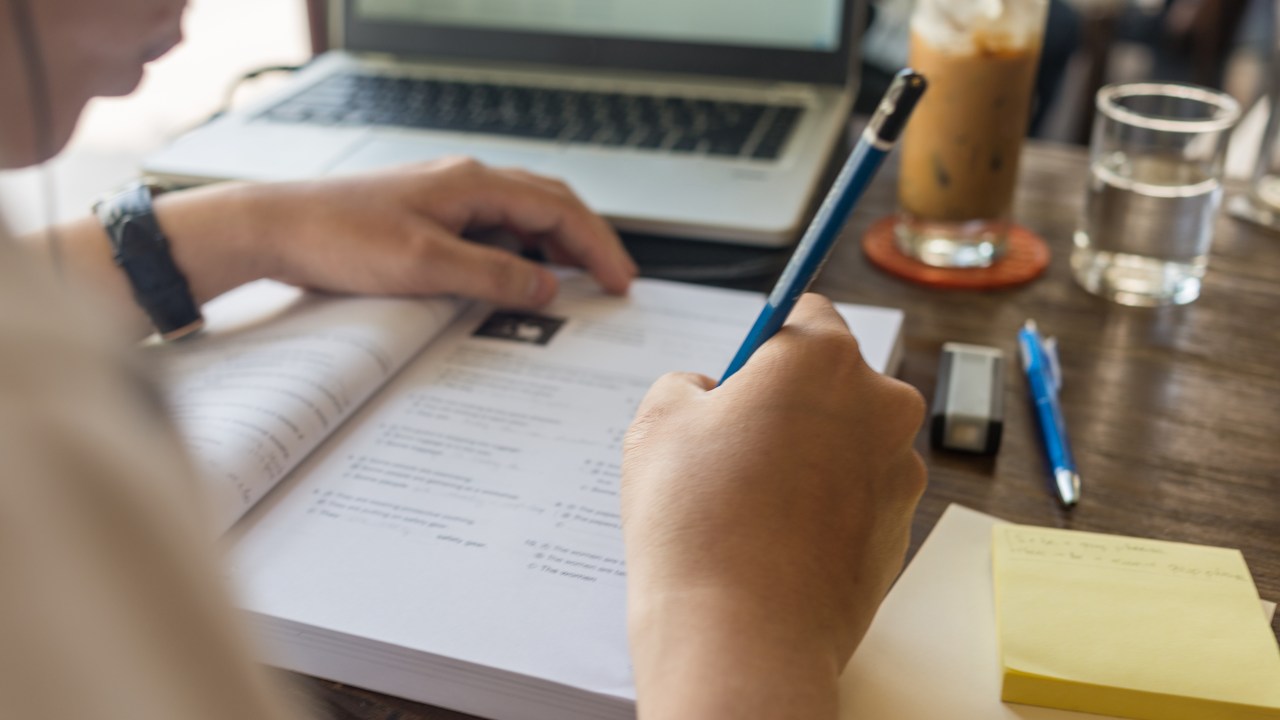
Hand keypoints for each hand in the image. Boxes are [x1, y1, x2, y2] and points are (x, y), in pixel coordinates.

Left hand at [154, 156, 636, 309]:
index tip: (621, 281)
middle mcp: (465, 181)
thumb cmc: (339, 237)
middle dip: (588, 241)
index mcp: (473, 183)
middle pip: (550, 204)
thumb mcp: (426, 265)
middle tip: (615, 279)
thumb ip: (493, 276)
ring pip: (522, 214)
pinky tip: (517, 275)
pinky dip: (520, 249)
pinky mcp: (428, 213)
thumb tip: (547, 288)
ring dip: (556, 245)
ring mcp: (447, 195)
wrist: (277, 227)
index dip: (598, 246)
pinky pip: (493, 226)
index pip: (559, 210)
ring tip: (578, 281)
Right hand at [621, 294, 925, 718]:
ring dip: (807, 457)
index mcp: (824, 359)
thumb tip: (709, 396)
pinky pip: (855, 498)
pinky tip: (775, 540)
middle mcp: (880, 406)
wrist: (742, 637)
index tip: (744, 369)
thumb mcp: (658, 423)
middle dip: (787, 404)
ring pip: (845, 442)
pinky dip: (823, 508)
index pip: (806, 313)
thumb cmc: (697, 523)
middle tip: (731, 447)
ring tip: (748, 504)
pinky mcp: (898, 531)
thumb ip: (686, 384)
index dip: (765, 340)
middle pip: (831, 381)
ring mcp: (899, 472)